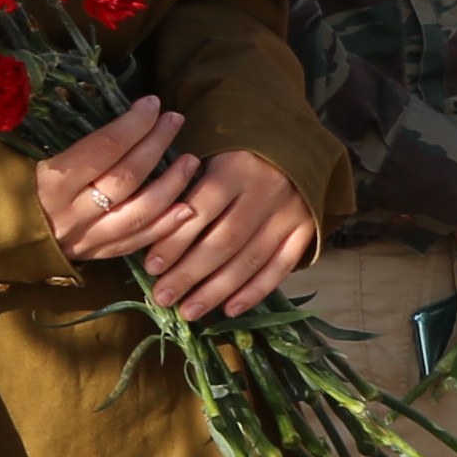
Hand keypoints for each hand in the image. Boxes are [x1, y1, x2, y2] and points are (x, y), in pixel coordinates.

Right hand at [38, 101, 201, 261]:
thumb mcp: (14, 152)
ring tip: (190, 160)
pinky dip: (164, 226)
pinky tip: (186, 208)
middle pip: (127, 177)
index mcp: (47, 183)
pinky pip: (134, 243)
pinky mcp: (90, 256)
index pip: (103, 149)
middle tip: (175, 119)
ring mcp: (82, 239)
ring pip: (139, 213)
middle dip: (156, 145)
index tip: (152, 103)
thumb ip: (60, 136)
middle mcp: (69, 214)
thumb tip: (101, 102)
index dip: (133, 124)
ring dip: (171, 185)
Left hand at [138, 150, 320, 321]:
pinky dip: (256, 290)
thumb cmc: (241, 153)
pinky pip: (281, 266)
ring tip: (189, 310)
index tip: (151, 266)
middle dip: (190, 273)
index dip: (174, 241)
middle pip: (224, 241)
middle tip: (163, 297)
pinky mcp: (306, 228)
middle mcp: (265, 191)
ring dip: (217, 290)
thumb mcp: (213, 154)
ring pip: (250, 259)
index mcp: (236, 167)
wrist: (300, 146)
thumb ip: (187, 186)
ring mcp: (289, 212)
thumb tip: (151, 234)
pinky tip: (231, 309)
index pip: (201, 210)